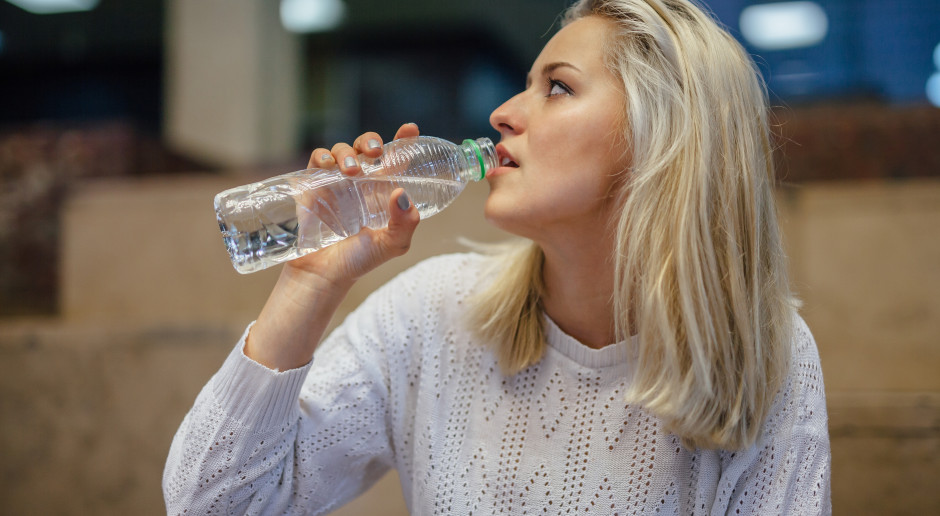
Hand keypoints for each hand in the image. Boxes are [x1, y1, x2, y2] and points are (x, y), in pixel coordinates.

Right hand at [287, 122, 421, 286]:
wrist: (323, 274)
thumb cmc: (359, 261)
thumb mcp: (392, 245)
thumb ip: (405, 224)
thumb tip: (402, 194)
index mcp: (383, 193)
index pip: (395, 161)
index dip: (403, 142)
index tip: (411, 128)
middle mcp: (361, 184)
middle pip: (367, 148)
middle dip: (371, 140)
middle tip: (375, 151)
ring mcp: (336, 183)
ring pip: (343, 151)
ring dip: (348, 153)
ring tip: (352, 173)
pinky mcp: (313, 186)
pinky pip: (318, 160)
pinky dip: (324, 156)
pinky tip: (329, 166)